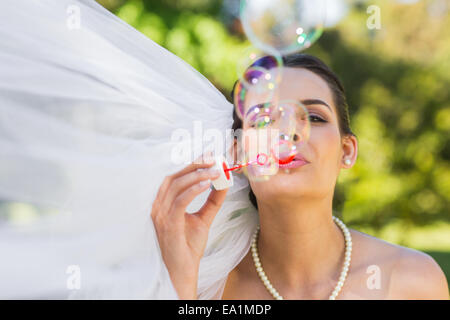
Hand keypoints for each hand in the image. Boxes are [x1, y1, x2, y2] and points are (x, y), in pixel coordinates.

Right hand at [150, 152, 227, 298]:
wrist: (182, 271)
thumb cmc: (188, 246)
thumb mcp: (203, 218)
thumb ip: (212, 201)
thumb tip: (225, 182)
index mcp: (164, 203)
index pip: (175, 177)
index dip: (191, 164)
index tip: (209, 156)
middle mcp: (159, 206)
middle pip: (174, 177)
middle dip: (194, 165)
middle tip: (213, 159)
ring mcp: (161, 215)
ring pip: (176, 186)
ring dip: (197, 175)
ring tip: (215, 171)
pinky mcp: (168, 224)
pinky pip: (179, 201)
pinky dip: (193, 190)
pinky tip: (206, 184)